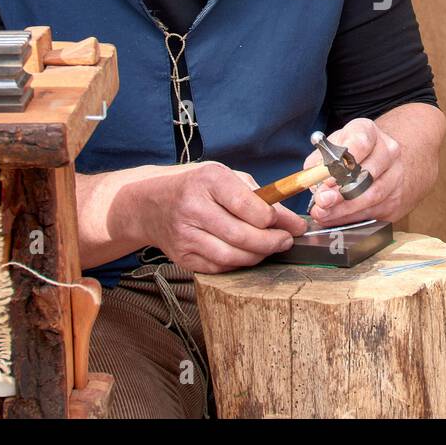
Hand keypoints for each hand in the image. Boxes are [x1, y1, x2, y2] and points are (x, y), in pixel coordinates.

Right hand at [142, 161, 306, 273]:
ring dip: (259, 256)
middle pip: (243, 236)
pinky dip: (239, 263)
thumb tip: (289, 219)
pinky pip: (219, 267)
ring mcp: (185, 235)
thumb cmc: (196, 187)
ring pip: (232, 257)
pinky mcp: (182, 256)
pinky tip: (247, 254)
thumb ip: (258, 195)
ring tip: (270, 248)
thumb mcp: (225, 177)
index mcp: (209, 181)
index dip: (278, 220)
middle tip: (287, 240)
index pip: (251, 207)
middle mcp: (194, 207)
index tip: (294, 224)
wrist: (151, 204)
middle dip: (273, 242)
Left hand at [305, 118, 406, 226]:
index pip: (360, 144)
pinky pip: (374, 211)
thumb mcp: (331, 147)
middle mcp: (388, 151)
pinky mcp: (396, 198)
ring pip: (372, 196)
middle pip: (367, 174)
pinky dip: (351, 217)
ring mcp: (396, 175)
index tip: (326, 179)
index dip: (342, 164)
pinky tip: (335, 218)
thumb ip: (319, 162)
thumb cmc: (350, 153)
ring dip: (344, 209)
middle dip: (341, 192)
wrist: (380, 163)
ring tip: (324, 213)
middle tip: (321, 201)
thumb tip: (312, 180)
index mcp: (369, 132)